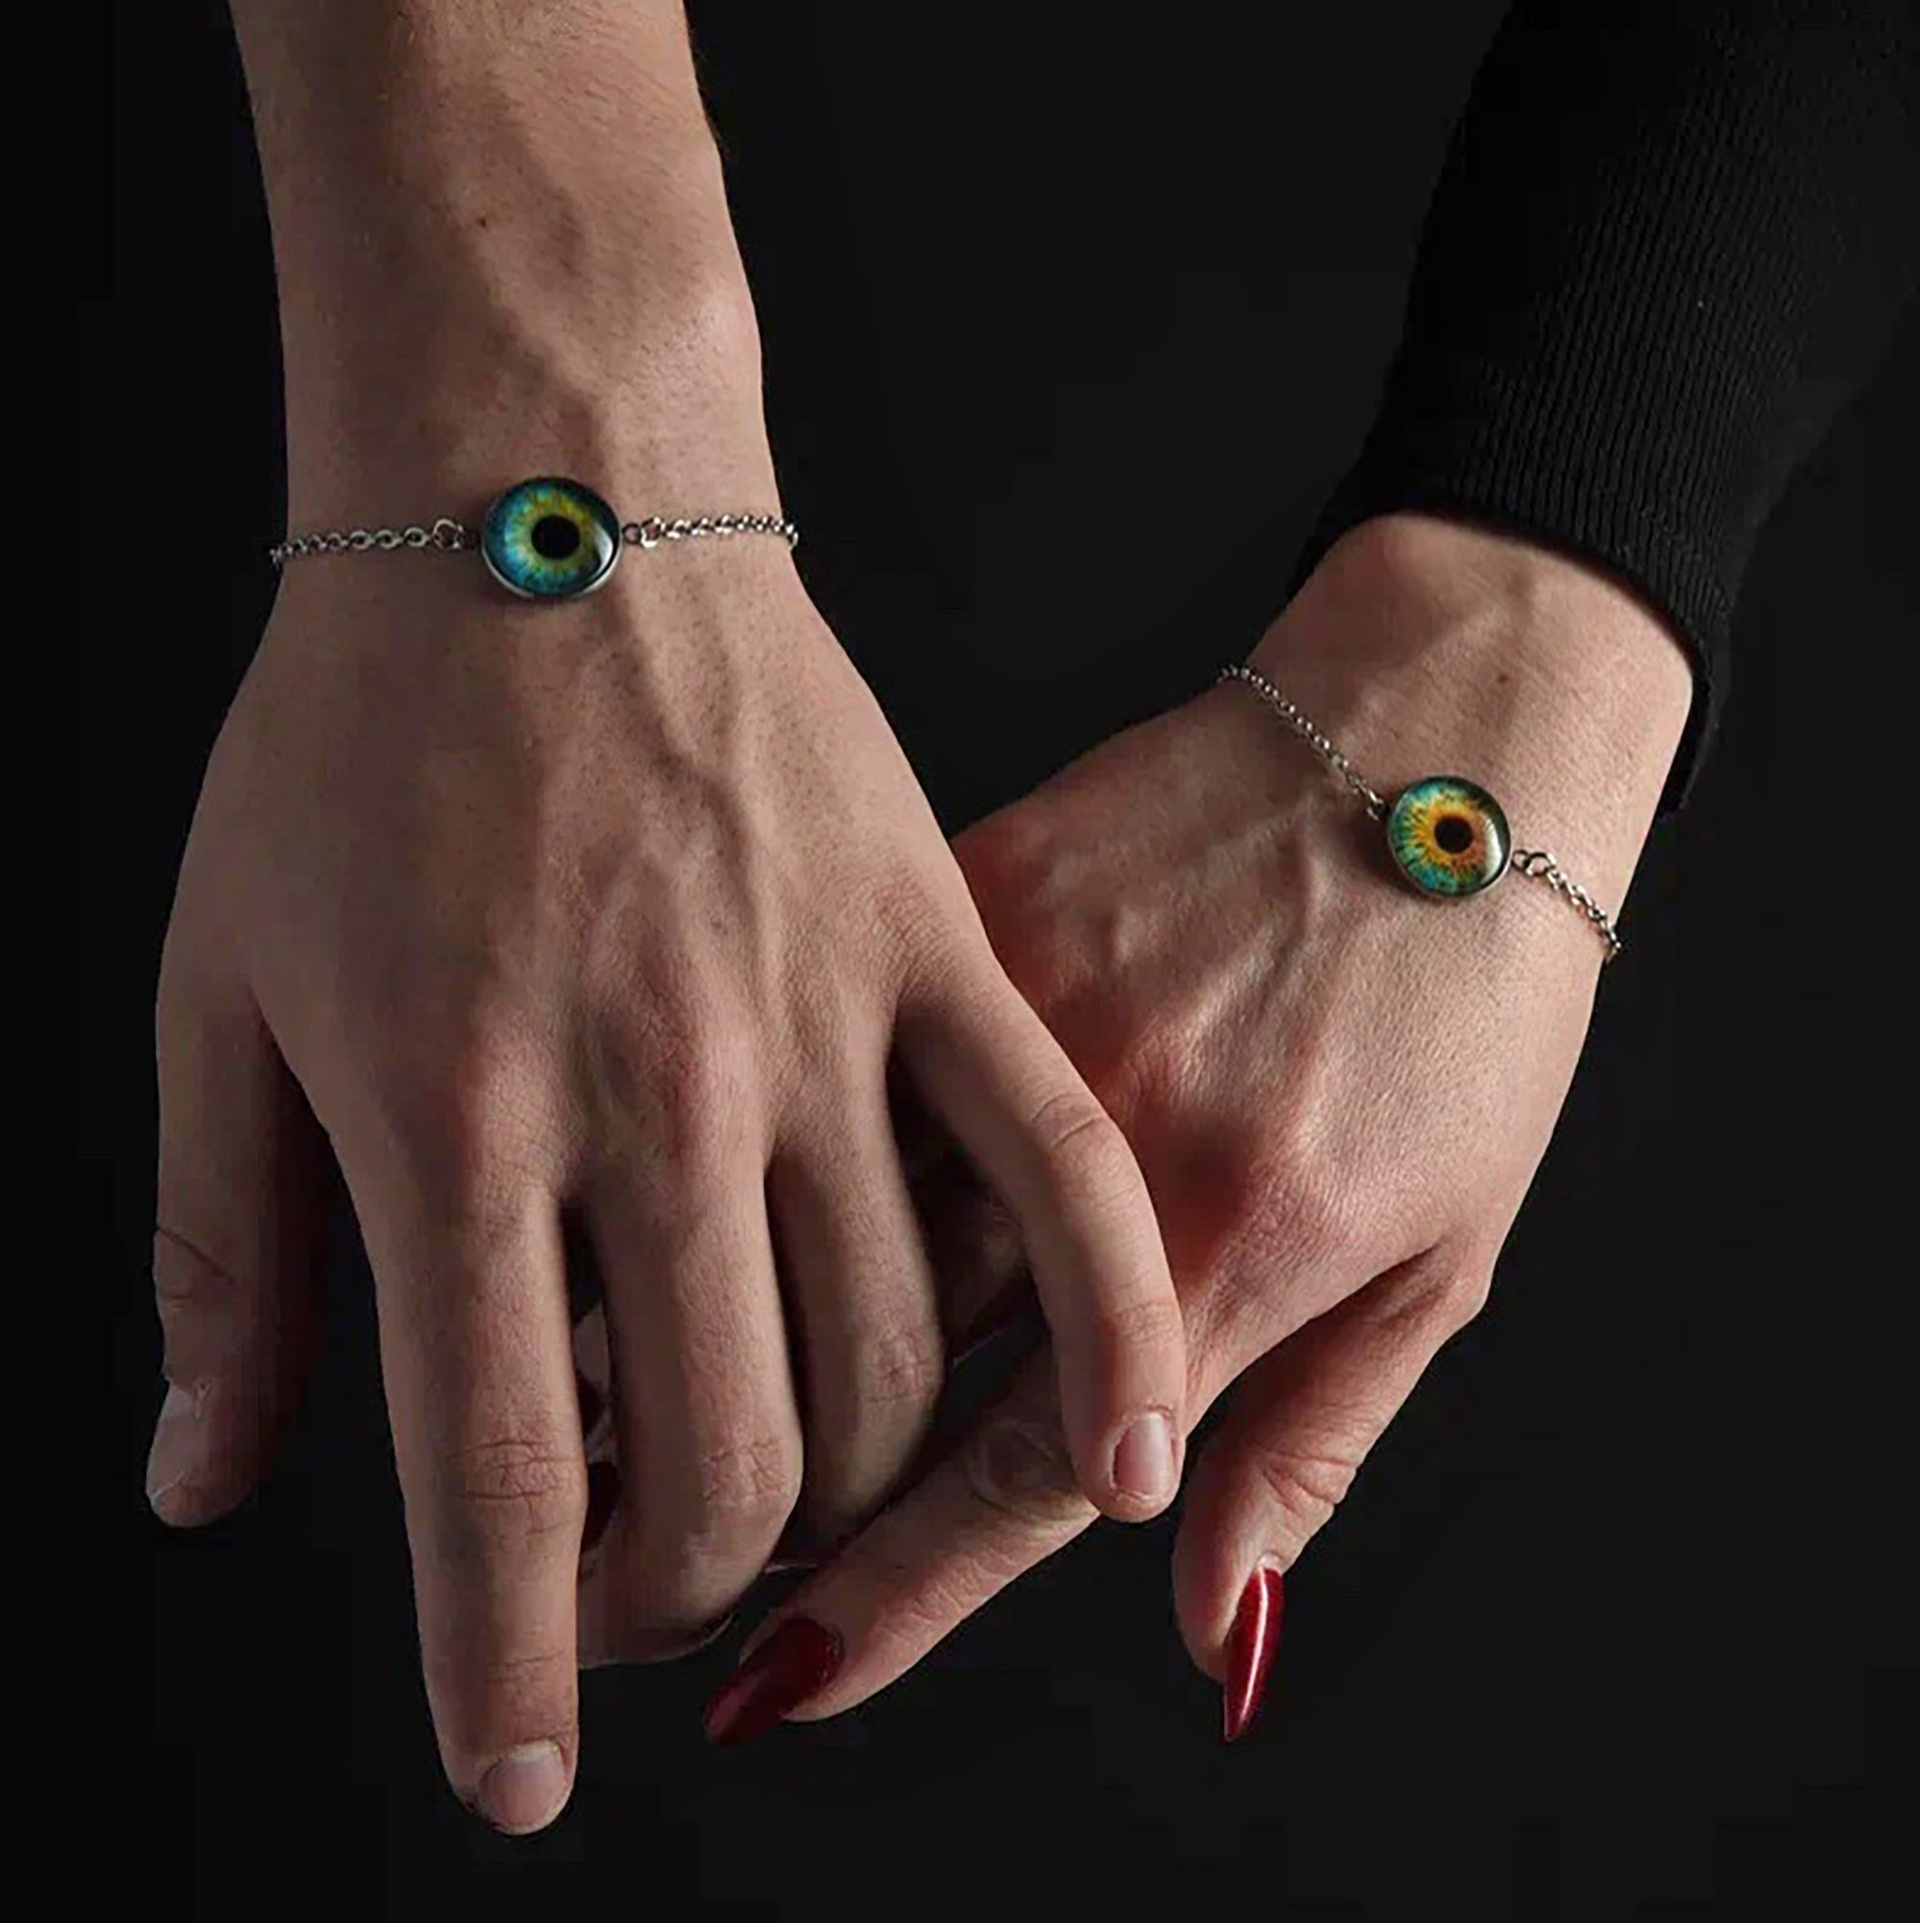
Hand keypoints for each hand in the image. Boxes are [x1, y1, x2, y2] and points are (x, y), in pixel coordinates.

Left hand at [147, 486, 1187, 1825]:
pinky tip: (1126, 1455)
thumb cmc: (365, 733)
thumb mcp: (219, 991)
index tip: (516, 1775)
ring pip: (892, 1359)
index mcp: (453, 1116)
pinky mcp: (938, 951)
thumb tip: (208, 1483)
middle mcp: (653, 1097)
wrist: (540, 501)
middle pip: (726, 1458)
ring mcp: (818, 1022)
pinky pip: (1059, 1173)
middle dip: (674, 1591)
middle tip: (632, 1593)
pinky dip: (1107, 1336)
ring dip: (847, 1489)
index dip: (502, 1667)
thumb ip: (226, 1261)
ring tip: (789, 1491)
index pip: (492, 1478)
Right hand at [703, 512, 1693, 1741]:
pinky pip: (855, 1031)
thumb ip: (1307, 1452)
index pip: (1018, 1469)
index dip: (892, 1596)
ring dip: (719, 1295)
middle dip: (765, 1465)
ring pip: (830, 1184)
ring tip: (616, 1380)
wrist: (1451, 741)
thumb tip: (1215, 1634)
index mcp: (1232, 1246)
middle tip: (651, 1547)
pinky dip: (771, 1111)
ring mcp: (1032, 1001)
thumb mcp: (1442, 1257)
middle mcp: (1108, 1138)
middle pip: (891, 1343)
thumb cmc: (1470, 1009)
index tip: (781, 1677)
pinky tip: (687, 1161)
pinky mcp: (982, 885)